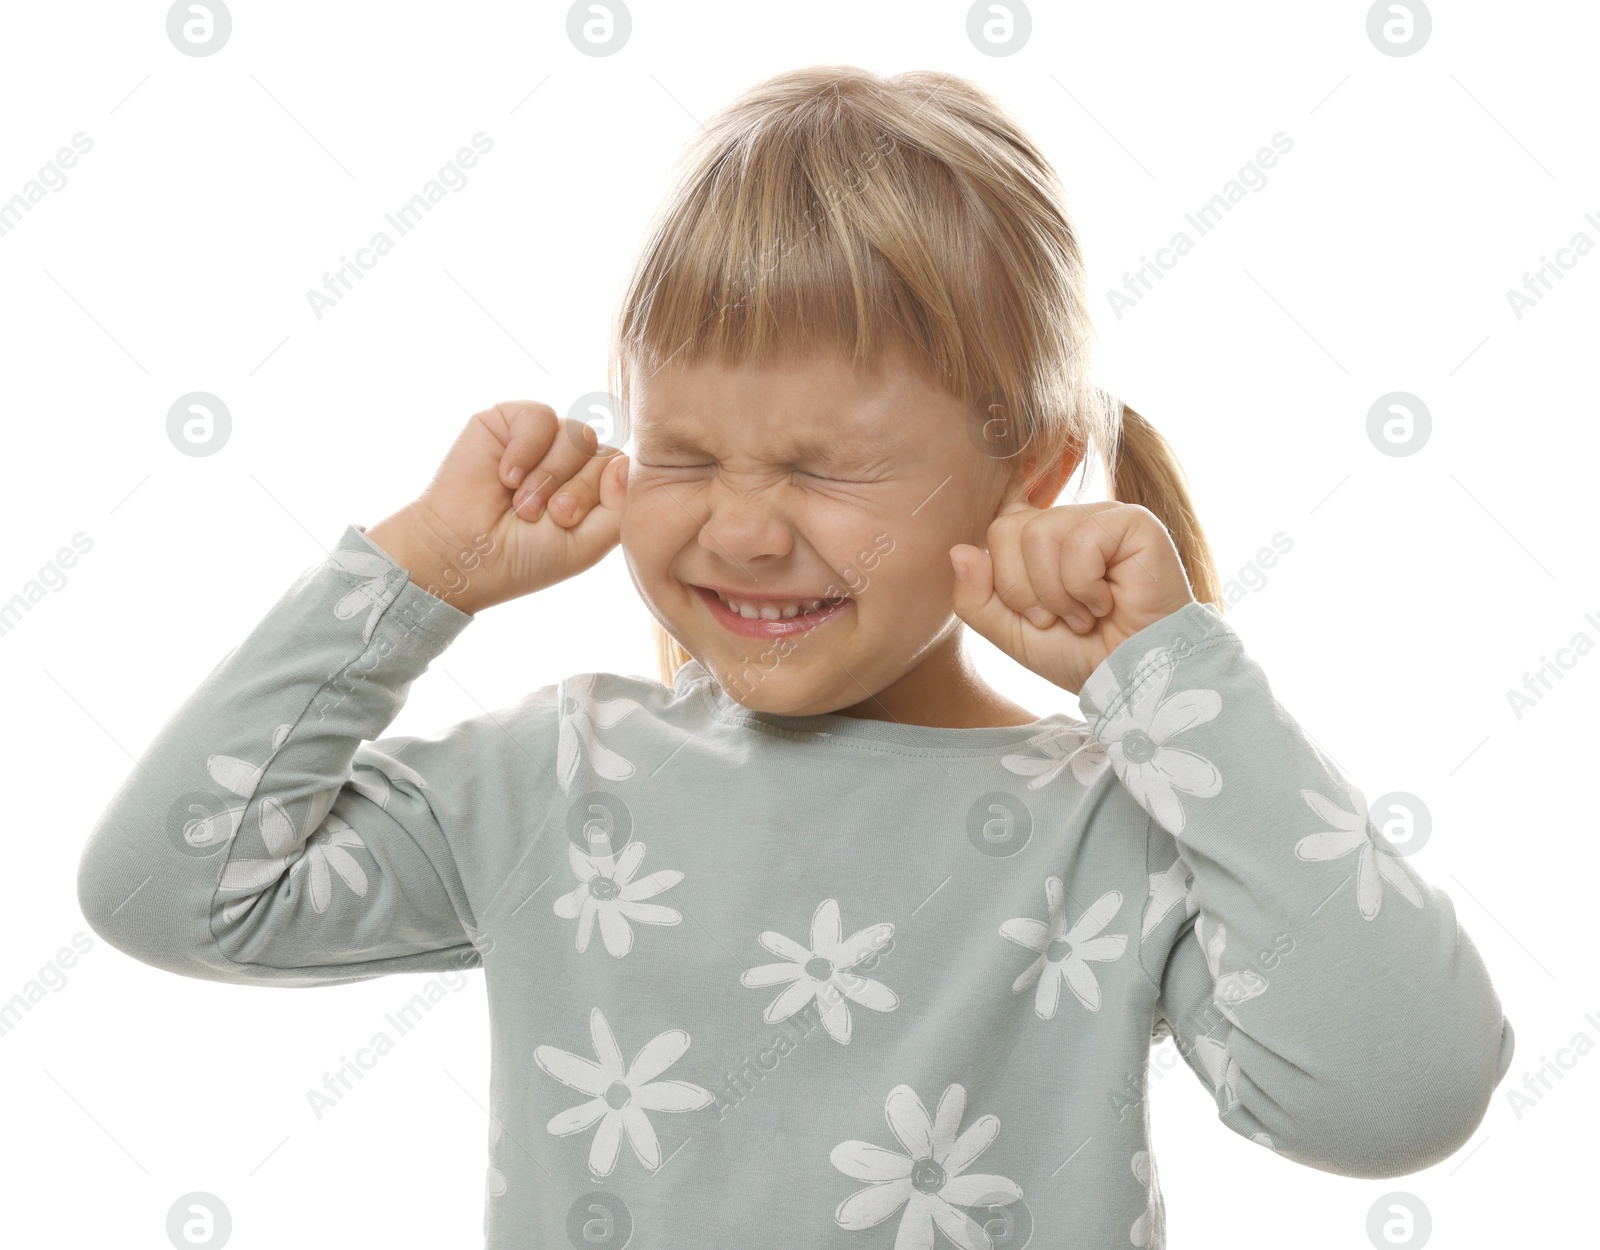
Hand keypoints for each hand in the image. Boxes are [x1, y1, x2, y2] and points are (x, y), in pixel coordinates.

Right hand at [365, 400, 626, 613]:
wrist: (462, 553)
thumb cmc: (523, 557)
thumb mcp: (585, 545)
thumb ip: (618, 508)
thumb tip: (625, 463)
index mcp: (596, 488)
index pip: (626, 471)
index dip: (602, 494)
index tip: (566, 522)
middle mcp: (574, 460)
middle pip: (604, 451)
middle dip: (575, 490)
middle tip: (539, 517)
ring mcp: (544, 440)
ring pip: (578, 434)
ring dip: (548, 475)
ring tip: (520, 504)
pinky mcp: (510, 421)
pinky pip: (540, 416)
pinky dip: (525, 449)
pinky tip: (505, 476)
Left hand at [949, 499, 1196, 694]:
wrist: (1134, 679)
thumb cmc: (1081, 655)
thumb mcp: (1010, 634)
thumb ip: (975, 598)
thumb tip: (957, 551)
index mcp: (1040, 538)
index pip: (995, 532)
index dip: (1004, 582)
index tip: (1037, 618)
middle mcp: (1069, 521)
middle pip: (1007, 530)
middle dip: (1025, 592)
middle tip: (1061, 619)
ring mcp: (1102, 517)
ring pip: (1039, 534)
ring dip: (1058, 593)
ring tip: (1085, 614)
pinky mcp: (1133, 523)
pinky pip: (1079, 541)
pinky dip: (1085, 586)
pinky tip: (1109, 602)